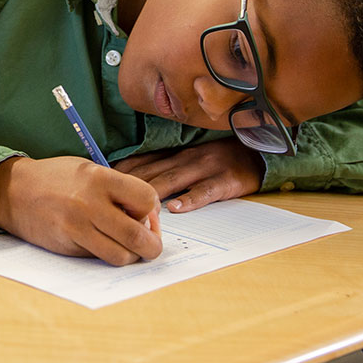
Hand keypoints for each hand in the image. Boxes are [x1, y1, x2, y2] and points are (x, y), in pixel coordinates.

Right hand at [0, 156, 161, 264]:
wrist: (13, 192)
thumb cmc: (58, 178)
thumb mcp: (91, 170)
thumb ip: (120, 191)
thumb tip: (149, 218)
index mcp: (100, 179)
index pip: (146, 199)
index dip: (152, 211)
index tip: (146, 213)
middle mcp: (89, 205)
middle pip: (138, 236)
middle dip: (152, 245)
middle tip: (149, 243)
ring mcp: (76, 229)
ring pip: (121, 256)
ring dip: (131, 255)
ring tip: (126, 245)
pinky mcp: (67, 247)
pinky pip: (98, 258)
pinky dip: (107, 254)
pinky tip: (100, 241)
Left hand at [115, 138, 264, 212]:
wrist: (261, 153)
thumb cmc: (222, 159)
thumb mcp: (193, 156)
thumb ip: (167, 165)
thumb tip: (132, 177)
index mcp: (180, 153)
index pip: (145, 160)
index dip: (123, 172)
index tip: (100, 182)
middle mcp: (189, 158)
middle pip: (154, 171)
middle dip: (129, 185)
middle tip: (107, 199)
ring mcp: (208, 168)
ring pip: (175, 179)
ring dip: (153, 193)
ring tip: (134, 207)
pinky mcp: (227, 181)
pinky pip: (206, 191)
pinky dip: (190, 199)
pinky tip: (176, 208)